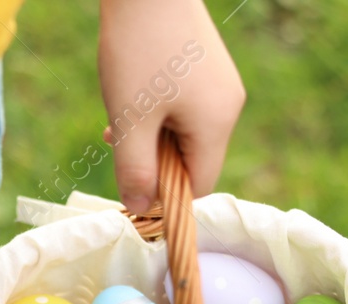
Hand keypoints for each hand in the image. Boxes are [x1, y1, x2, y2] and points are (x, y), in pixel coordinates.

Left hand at [98, 0, 245, 211]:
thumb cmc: (138, 52)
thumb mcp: (129, 120)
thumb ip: (135, 169)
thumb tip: (140, 208)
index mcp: (217, 124)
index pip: (199, 186)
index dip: (165, 197)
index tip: (130, 187)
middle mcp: (228, 106)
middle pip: (192, 160)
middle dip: (153, 162)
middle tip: (120, 141)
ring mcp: (220, 85)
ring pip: (183, 134)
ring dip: (148, 137)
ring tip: (119, 118)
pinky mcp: (206, 69)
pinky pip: (182, 110)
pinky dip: (154, 115)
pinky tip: (128, 102)